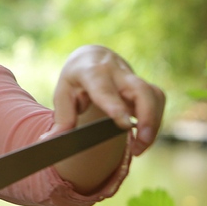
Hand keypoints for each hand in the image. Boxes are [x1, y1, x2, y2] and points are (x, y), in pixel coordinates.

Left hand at [51, 44, 165, 156]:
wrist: (92, 58)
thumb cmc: (75, 79)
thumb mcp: (63, 94)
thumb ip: (61, 119)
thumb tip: (48, 142)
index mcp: (91, 72)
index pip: (105, 88)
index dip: (116, 106)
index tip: (125, 125)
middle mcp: (116, 71)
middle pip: (140, 90)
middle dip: (147, 117)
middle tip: (140, 144)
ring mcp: (134, 77)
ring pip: (154, 96)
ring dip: (153, 123)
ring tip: (139, 147)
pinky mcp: (145, 85)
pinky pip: (158, 101)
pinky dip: (155, 121)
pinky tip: (144, 137)